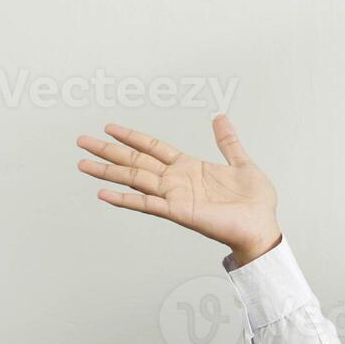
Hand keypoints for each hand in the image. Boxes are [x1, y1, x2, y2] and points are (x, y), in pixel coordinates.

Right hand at [76, 114, 281, 262]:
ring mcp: (175, 196)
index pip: (154, 147)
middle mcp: (177, 181)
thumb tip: (220, 117)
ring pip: (134, 179)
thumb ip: (228, 141)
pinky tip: (104, 194)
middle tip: (81, 141)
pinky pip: (147, 204)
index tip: (109, 127)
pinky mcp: (179, 212)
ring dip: (108, 172)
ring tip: (83, 164)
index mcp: (190, 167)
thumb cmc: (256, 202)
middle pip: (136, 161)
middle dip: (108, 151)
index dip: (132, 136)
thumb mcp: (242, 163)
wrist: (262, 226)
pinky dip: (125, 200)